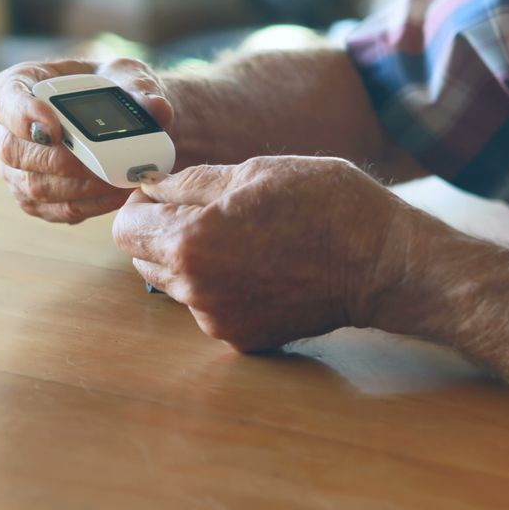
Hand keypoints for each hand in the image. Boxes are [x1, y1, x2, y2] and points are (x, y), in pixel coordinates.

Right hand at [0, 58, 174, 223]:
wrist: (121, 121)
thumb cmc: (115, 88)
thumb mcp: (129, 76)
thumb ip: (140, 87)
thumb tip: (157, 108)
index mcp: (19, 84)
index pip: (6, 99)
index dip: (25, 116)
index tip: (56, 128)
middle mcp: (5, 128)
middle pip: (14, 151)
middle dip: (60, 161)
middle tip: (102, 163)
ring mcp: (14, 168)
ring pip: (34, 186)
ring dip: (78, 187)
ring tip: (118, 180)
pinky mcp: (34, 199)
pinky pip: (54, 209)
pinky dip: (88, 205)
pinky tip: (116, 195)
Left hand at [112, 156, 407, 351]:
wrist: (382, 264)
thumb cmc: (326, 206)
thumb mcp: (255, 171)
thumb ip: (192, 183)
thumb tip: (153, 187)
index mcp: (191, 241)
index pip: (126, 227)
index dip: (140, 204)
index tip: (162, 193)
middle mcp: (195, 288)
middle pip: (144, 257)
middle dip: (161, 231)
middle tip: (204, 210)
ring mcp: (217, 318)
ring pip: (175, 282)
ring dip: (190, 258)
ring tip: (240, 237)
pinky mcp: (240, 337)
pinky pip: (207, 305)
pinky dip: (219, 285)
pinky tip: (258, 265)